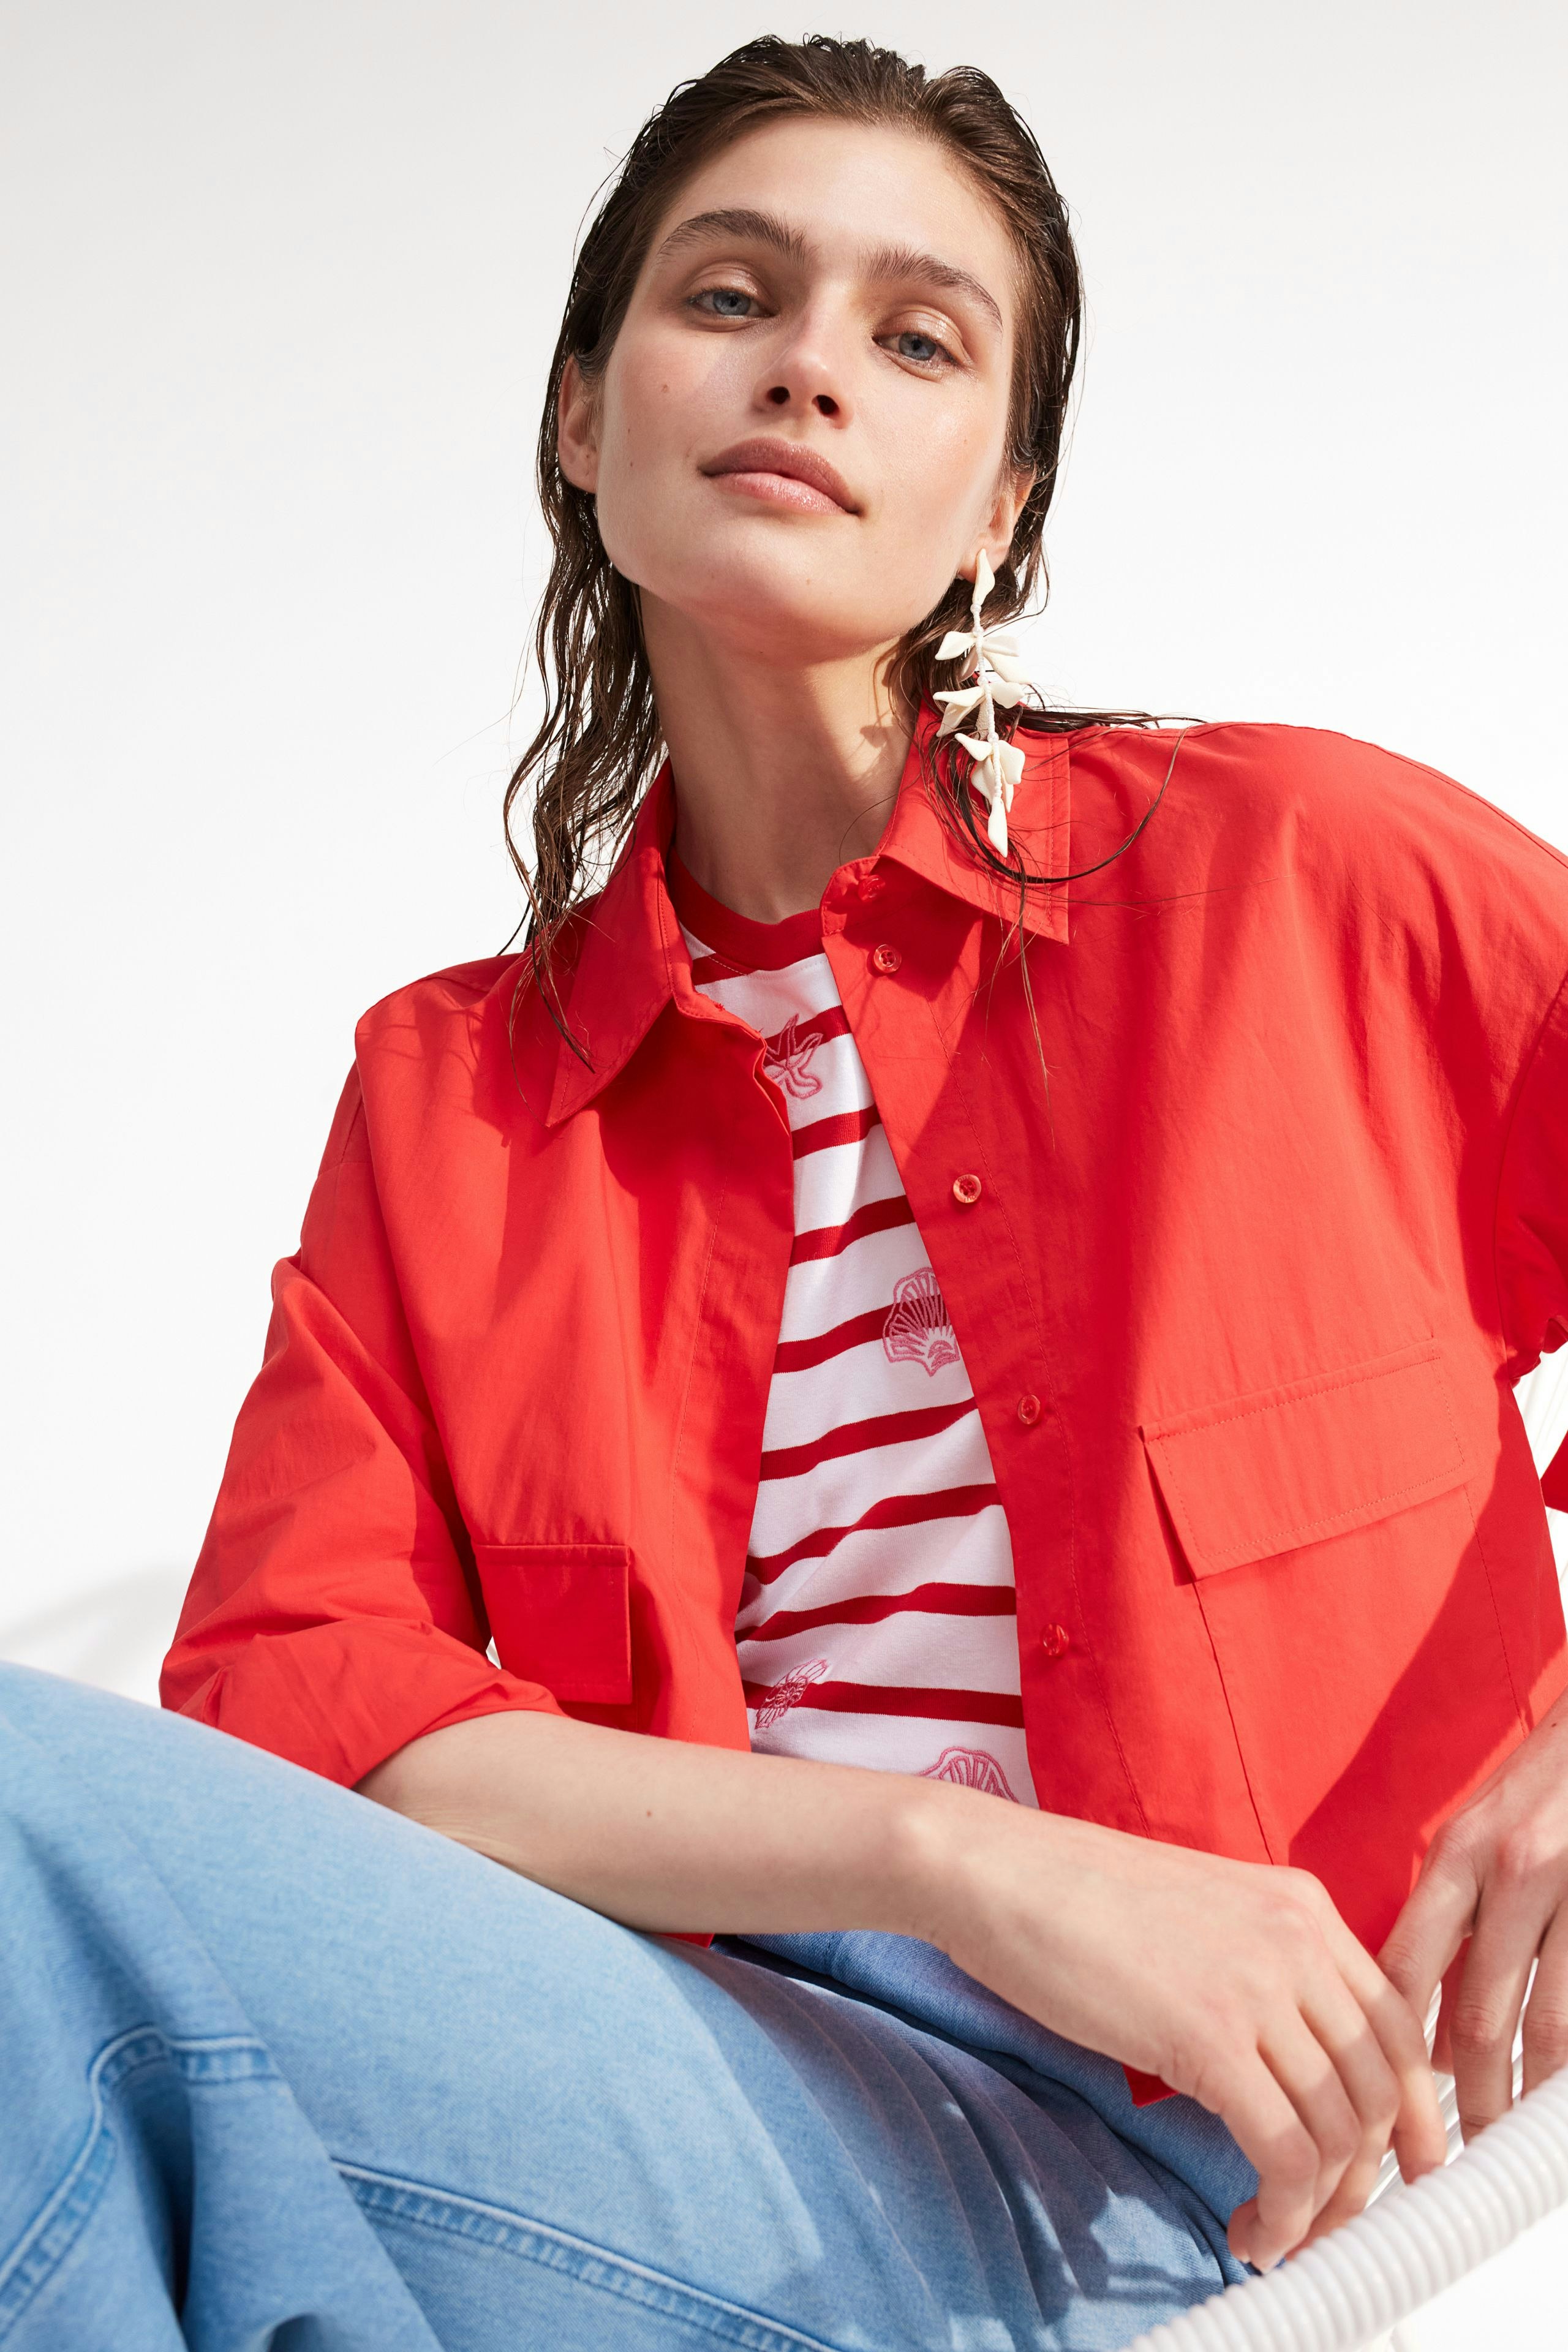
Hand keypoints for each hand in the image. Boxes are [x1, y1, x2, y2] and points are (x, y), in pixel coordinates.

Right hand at [918, 1802, 1446, 2270]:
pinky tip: (1252, 2229)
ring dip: (1322, 2206)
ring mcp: (1258, 1984)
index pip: (1398, 2023)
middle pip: (1380, 2083)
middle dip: (1367, 2174)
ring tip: (1279, 2232)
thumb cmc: (1074, 1896)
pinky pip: (1285, 2152)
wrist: (999, 1872)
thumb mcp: (1201, 1914)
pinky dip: (1284, 2212)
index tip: (1401, 2169)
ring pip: (1339, 2128)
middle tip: (1332, 2221)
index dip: (1411, 2111)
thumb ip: (1258, 1968)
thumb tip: (1285, 2065)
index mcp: (1300, 1904)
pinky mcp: (1210, 2036)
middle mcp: (1298, 1938)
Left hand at [1381, 1696, 1567, 2139]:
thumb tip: (1425, 2034)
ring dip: (1528, 2094)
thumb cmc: (1542, 1789)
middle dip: (1467, 2099)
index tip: (1390, 2106)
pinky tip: (1558, 2090)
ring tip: (1513, 2140)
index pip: (1408, 1970)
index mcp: (1460, 1857)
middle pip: (1478, 2015)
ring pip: (1548, 2026)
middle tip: (1457, 2156)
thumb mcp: (1474, 1839)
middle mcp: (1513, 1875)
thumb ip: (1447, 1925)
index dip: (1393, 2048)